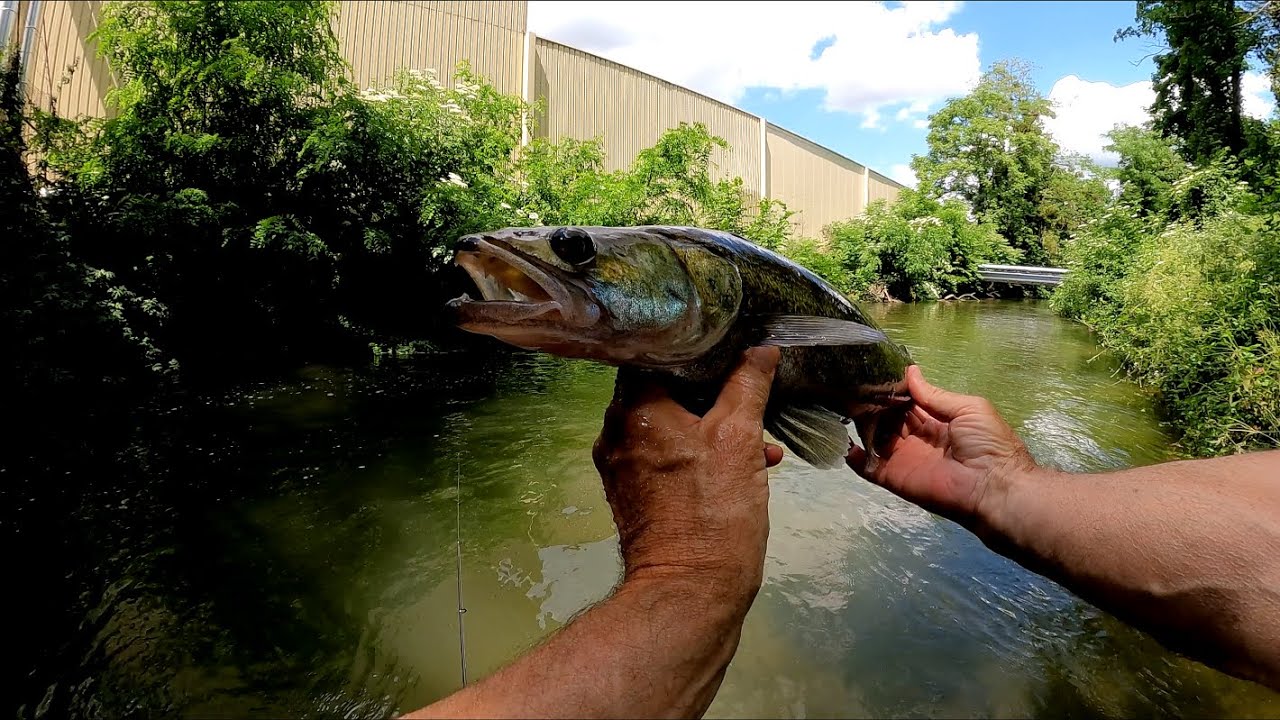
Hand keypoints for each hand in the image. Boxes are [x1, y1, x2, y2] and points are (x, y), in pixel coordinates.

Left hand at [593, 347, 782, 597]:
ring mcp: (622, 466)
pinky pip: (667, 457)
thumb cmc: (713, 511)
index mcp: (633, 409)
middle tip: (750, 391)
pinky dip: (700, 455)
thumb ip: (748, 385)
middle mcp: (616, 432)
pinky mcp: (634, 493)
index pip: (656, 354)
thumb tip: (760, 348)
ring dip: (713, 427)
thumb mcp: (740, 439)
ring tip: (760, 440)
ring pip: (671, 426)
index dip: (695, 347)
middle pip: (664, 390)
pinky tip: (747, 466)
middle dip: (711, 393)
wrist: (690, 592)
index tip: (728, 344)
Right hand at [845, 365, 1036, 527]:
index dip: (892, 389)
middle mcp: (916, 437)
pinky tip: (842, 440)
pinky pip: (868, 467)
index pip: (907, 401)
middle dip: (872, 403)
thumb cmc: (987, 443)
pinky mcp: (893, 477)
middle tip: (851, 385)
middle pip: (887, 418)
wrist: (991, 486)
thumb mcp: (968, 408)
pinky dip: (853, 456)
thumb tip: (910, 371)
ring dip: (860, 423)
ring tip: (842, 404)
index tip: (872, 373)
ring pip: (875, 437)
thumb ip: (934, 394)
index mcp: (935, 420)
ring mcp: (902, 457)